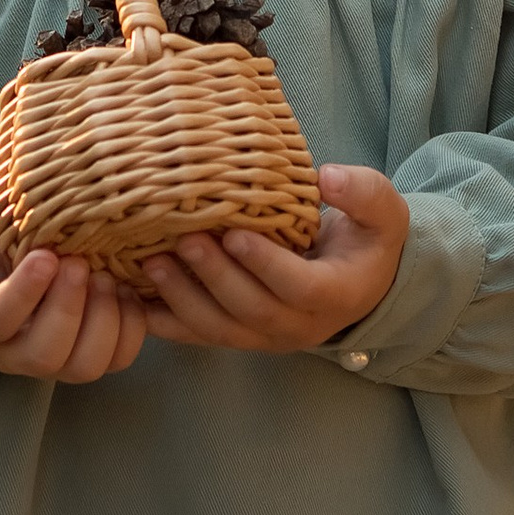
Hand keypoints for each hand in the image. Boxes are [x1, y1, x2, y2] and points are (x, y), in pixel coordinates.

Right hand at [0, 194, 147, 382]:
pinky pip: (117, 358)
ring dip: (103, 321)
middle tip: (79, 264)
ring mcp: (54, 359)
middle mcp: (13, 351)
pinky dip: (130, 326)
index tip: (45, 256)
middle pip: (44, 355)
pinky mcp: (88, 354)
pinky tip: (124, 286)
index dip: (24, 294)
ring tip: (104, 275)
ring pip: (84, 366)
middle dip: (68, 309)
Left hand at [137, 162, 409, 354]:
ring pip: (220, 330)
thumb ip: (364, 194)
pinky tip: (130, 296)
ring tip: (151, 262)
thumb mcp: (383, 213)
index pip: (298, 288)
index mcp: (335, 295)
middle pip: (252, 311)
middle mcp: (297, 326)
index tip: (236, 234)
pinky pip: (197, 334)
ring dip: (182, 299)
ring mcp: (264, 336)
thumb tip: (327, 178)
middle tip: (184, 241)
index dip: (266, 265)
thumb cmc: (366, 239)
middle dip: (215, 278)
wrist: (358, 281)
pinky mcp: (237, 334)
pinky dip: (163, 320)